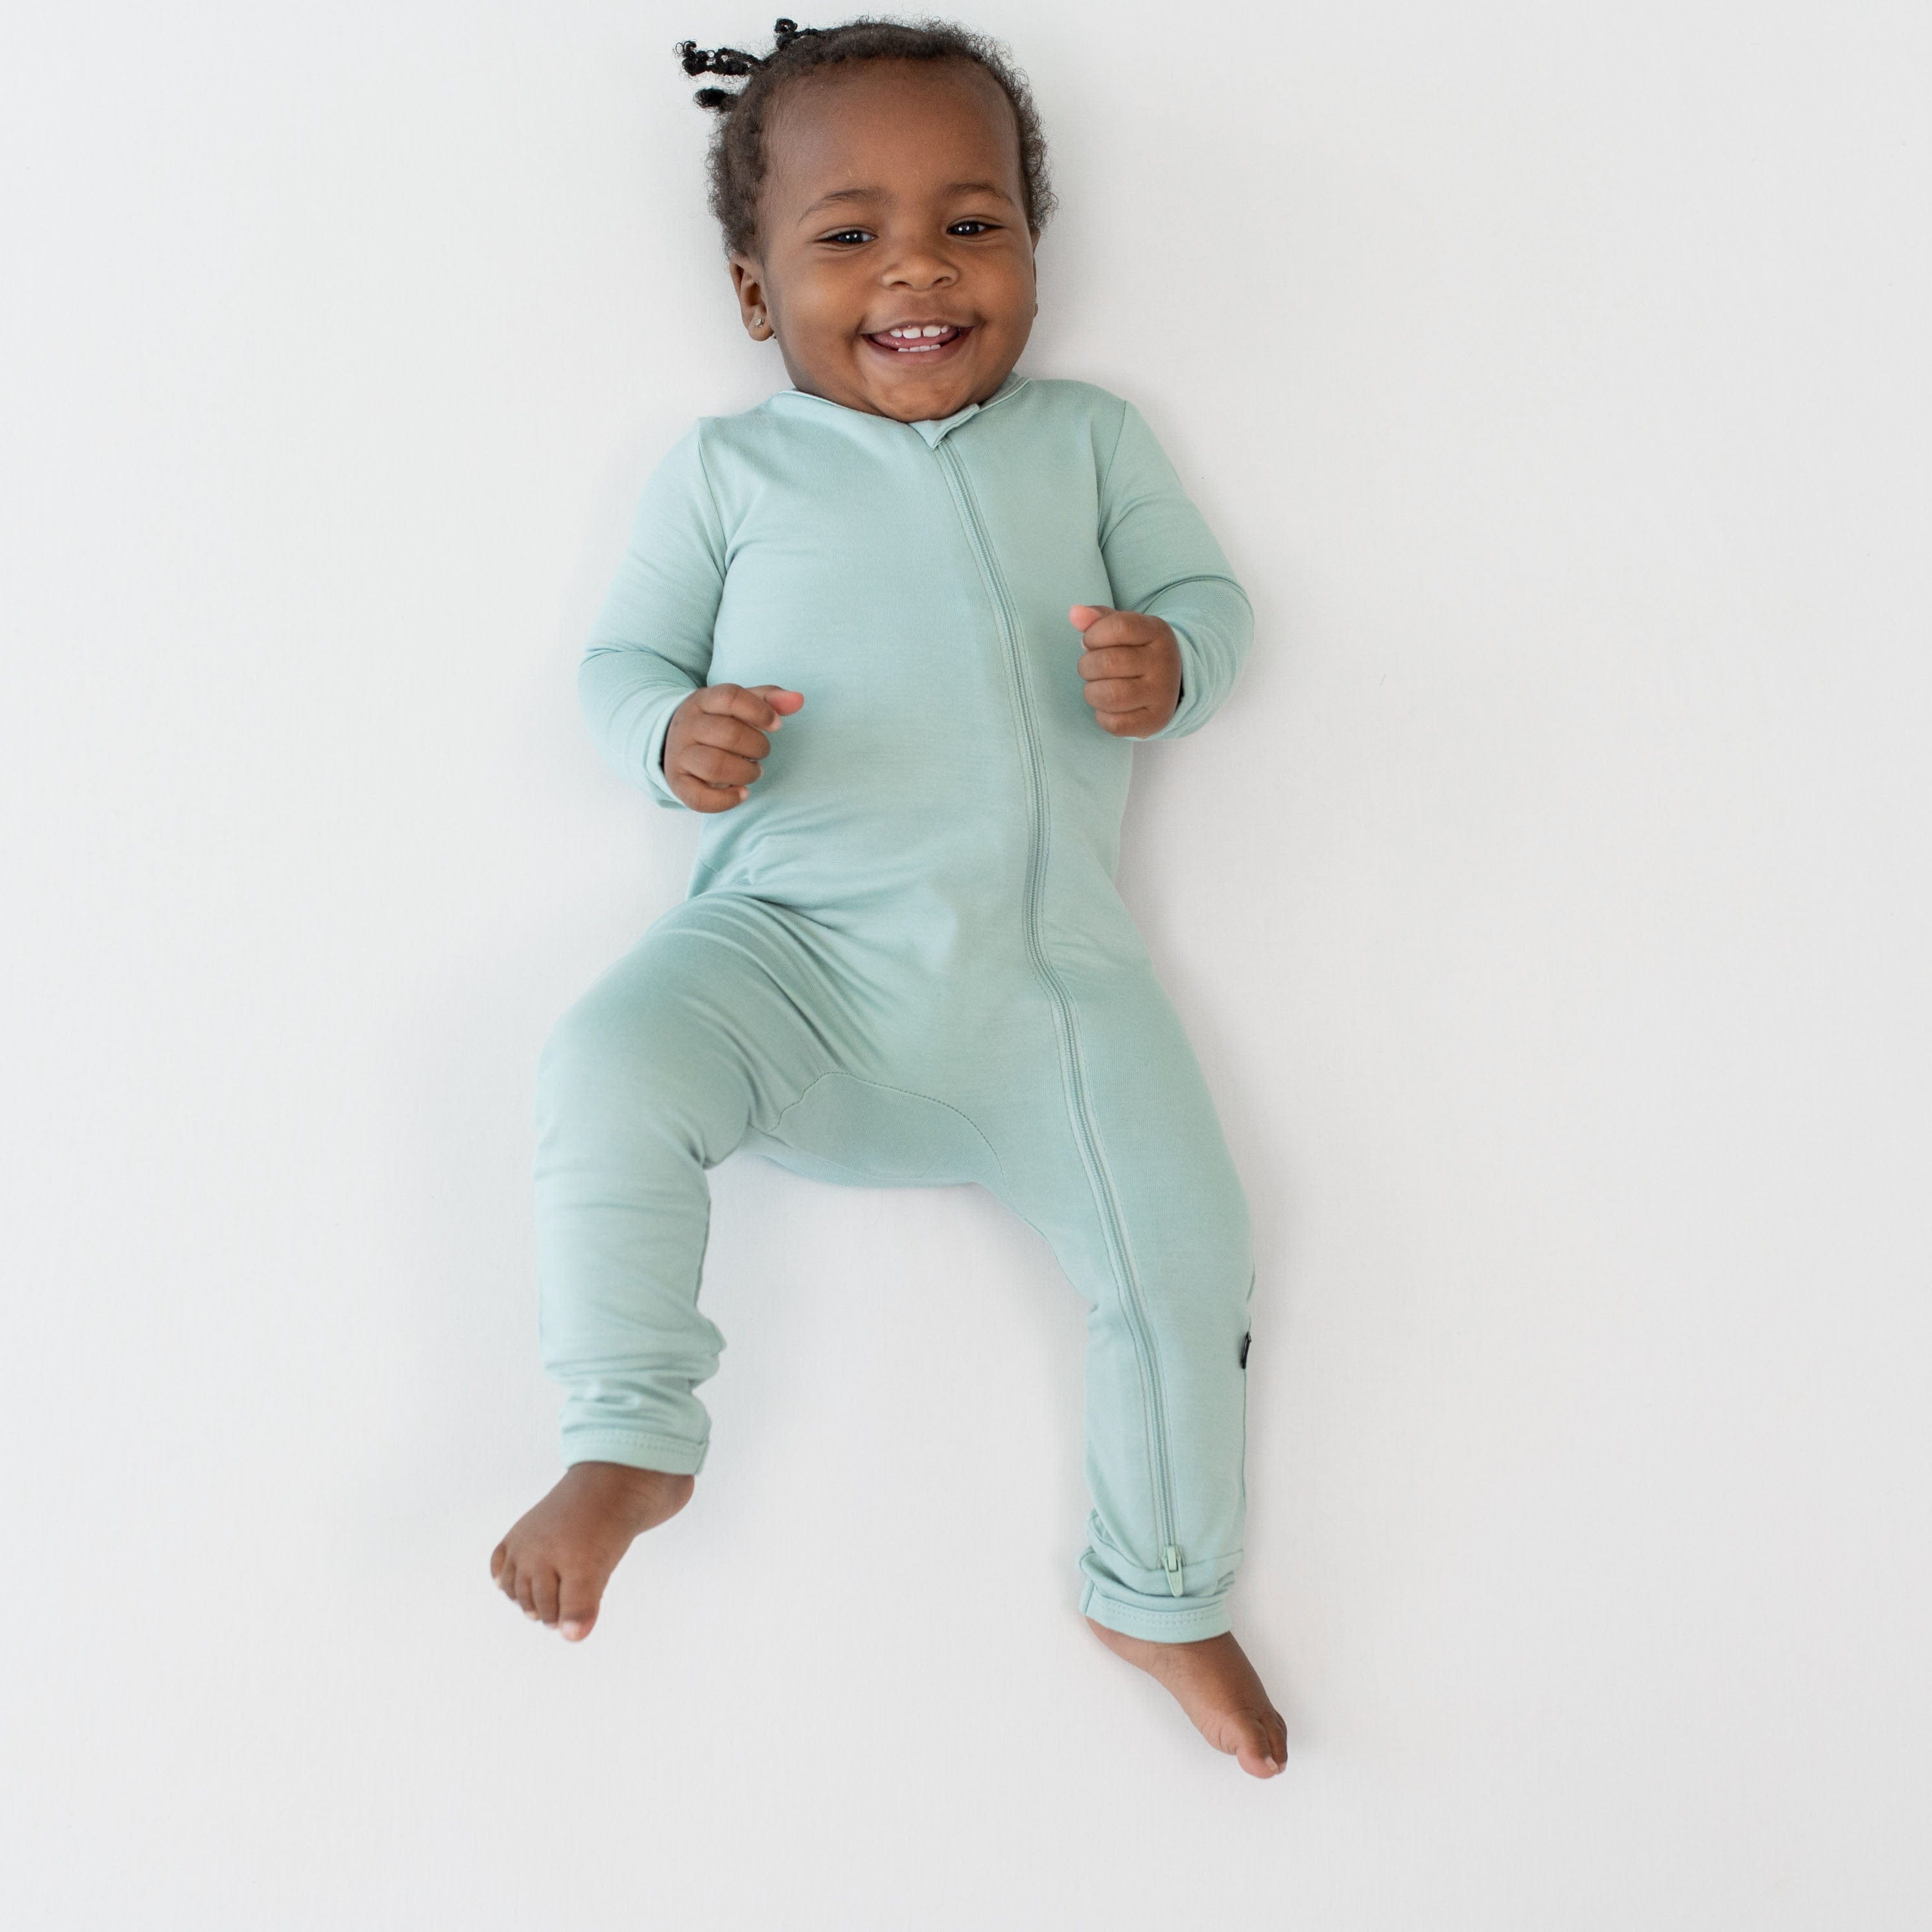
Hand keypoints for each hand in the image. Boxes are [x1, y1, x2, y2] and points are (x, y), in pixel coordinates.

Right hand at [663, 682, 804, 811]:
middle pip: (728, 733)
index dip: (760, 711)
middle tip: (762, 753)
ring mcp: (680, 755)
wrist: (670, 741)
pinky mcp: (678, 783)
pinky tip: (742, 793)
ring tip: (754, 772)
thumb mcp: (738, 705)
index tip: (776, 725)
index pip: (731, 697)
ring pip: (714, 766)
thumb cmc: (716, 722)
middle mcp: (688, 726)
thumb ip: (769, 699)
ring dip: (745, 773)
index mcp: (703, 701)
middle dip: (757, 747)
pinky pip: (699, 798)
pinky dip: (726, 800)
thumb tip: (798, 700)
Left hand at [1068, 605, 1181, 736]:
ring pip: (1112, 696)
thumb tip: (1075, 613)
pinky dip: (1102, 716)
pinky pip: (1116, 724)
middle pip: (1109, 663)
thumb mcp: (1123, 629)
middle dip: (1087, 666)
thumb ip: (1098, 619)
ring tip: (1095, 687)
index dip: (1094, 635)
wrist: (1170, 683)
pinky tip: (1106, 707)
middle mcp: (1164, 662)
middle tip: (1089, 668)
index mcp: (1157, 632)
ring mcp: (1162, 694)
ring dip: (1092, 693)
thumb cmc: (1136, 651)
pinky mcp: (1156, 721)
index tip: (1090, 641)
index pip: (1119, 627)